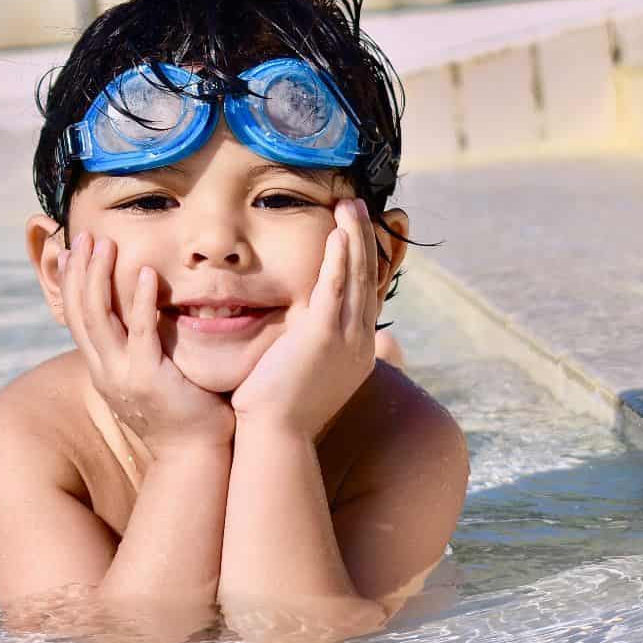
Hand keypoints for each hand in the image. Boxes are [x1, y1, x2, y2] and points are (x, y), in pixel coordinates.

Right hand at [59, 232, 235, 453]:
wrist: (194, 455)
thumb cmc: (181, 413)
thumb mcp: (148, 376)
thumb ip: (140, 348)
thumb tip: (141, 319)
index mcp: (101, 369)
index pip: (75, 318)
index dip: (70, 282)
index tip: (72, 250)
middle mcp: (104, 371)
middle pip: (79, 312)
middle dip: (79, 271)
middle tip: (84, 236)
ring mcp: (122, 375)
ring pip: (98, 317)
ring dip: (100, 277)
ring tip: (106, 244)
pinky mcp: (148, 378)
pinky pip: (139, 332)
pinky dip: (140, 300)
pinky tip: (146, 273)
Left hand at [230, 198, 377, 438]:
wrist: (276, 436)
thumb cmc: (281, 412)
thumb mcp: (305, 376)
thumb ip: (313, 352)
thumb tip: (311, 338)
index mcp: (357, 351)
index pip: (365, 295)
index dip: (364, 261)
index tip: (360, 232)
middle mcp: (359, 342)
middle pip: (367, 279)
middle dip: (364, 239)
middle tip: (358, 207)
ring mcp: (346, 339)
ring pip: (355, 277)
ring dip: (354, 238)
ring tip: (350, 206)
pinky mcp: (323, 336)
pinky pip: (335, 288)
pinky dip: (339, 259)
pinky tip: (338, 234)